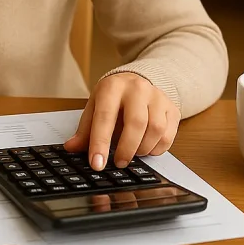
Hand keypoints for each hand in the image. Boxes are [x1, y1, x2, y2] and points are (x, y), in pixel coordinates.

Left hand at [63, 72, 180, 170]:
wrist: (137, 80)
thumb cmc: (114, 97)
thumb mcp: (95, 107)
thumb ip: (85, 129)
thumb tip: (71, 148)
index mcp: (112, 87)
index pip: (106, 116)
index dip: (100, 143)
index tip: (97, 164)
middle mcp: (137, 88)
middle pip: (136, 123)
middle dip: (126, 149)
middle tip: (119, 162)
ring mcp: (158, 97)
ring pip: (156, 129)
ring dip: (142, 149)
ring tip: (132, 153)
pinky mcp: (172, 108)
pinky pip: (169, 135)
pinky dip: (157, 148)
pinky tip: (146, 148)